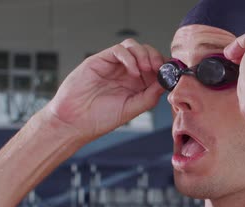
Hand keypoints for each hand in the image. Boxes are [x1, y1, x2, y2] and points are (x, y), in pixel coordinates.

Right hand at [45, 39, 164, 142]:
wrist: (74, 122)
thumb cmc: (100, 118)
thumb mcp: (133, 108)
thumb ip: (150, 95)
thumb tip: (167, 83)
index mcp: (136, 84)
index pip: (154, 66)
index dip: (164, 66)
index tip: (170, 73)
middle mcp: (125, 72)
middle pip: (146, 52)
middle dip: (156, 57)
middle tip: (158, 68)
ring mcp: (113, 65)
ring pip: (133, 46)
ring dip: (144, 54)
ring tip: (145, 69)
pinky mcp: (99, 60)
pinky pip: (118, 50)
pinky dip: (129, 56)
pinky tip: (133, 71)